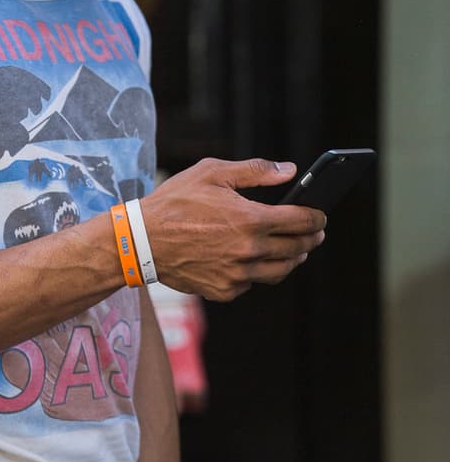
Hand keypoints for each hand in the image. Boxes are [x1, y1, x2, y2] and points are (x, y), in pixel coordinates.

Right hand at [141, 158, 326, 301]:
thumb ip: (255, 170)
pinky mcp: (225, 290)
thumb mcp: (212, 173)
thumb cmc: (174, 202)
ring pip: (280, 271)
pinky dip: (258, 272)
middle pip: (297, 248)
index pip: (301, 221)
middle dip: (311, 239)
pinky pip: (253, 283)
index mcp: (251, 220)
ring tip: (295, 251)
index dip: (317, 217)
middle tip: (314, 233)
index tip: (320, 215)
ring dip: (293, 259)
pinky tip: (255, 260)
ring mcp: (238, 275)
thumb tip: (289, 171)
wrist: (141, 240)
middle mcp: (249, 251)